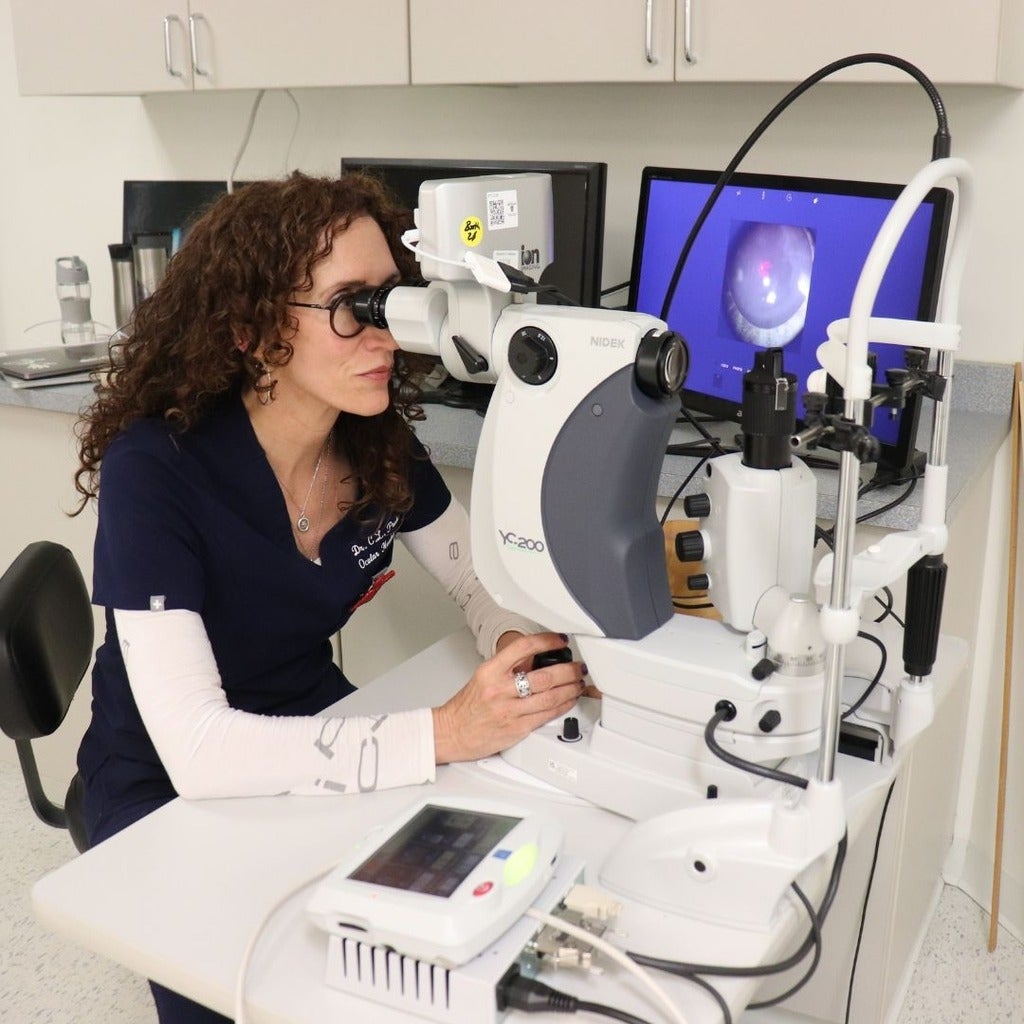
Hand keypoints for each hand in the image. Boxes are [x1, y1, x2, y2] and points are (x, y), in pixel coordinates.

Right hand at [432, 631, 585, 763]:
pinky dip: (563, 706)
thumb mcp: (484, 677)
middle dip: (568, 670)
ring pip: (550, 697)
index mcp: (490, 671)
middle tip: (579, 666)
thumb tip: (537, 657)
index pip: (523, 647)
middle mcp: (499, 690)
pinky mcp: (517, 729)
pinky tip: (569, 700)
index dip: (546, 641)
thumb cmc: (468, 706)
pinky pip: (546, 715)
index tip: (560, 640)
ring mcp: (509, 711)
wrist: (453, 733)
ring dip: (571, 689)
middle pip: (544, 676)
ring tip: (579, 683)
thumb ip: (509, 667)